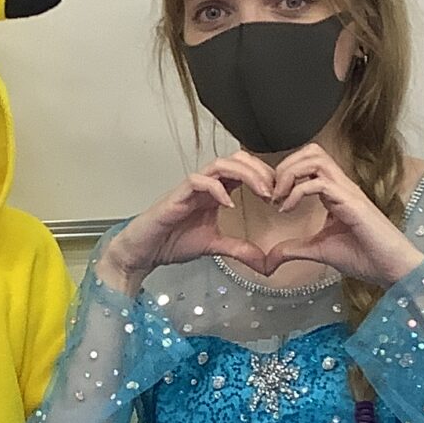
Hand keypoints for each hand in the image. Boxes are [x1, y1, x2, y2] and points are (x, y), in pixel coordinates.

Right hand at [97, 153, 273, 290]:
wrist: (144, 251)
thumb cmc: (171, 242)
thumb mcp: (214, 246)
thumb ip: (239, 249)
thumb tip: (264, 263)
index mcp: (214, 192)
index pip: (242, 170)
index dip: (264, 176)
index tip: (279, 195)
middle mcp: (204, 185)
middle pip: (235, 159)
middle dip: (259, 169)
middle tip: (275, 189)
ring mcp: (189, 188)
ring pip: (219, 164)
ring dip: (245, 174)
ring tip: (261, 191)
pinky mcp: (176, 196)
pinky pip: (197, 181)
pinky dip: (216, 189)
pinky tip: (228, 203)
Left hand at [265, 146, 423, 286]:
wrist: (391, 269)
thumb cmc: (364, 257)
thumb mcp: (318, 250)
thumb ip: (293, 249)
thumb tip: (269, 259)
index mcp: (334, 192)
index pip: (308, 163)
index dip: (284, 174)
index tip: (271, 199)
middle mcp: (341, 186)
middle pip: (311, 152)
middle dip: (284, 167)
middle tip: (271, 194)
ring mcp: (347, 191)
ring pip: (315, 158)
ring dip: (289, 174)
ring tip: (278, 198)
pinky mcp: (351, 202)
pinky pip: (318, 184)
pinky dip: (296, 193)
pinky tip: (287, 210)